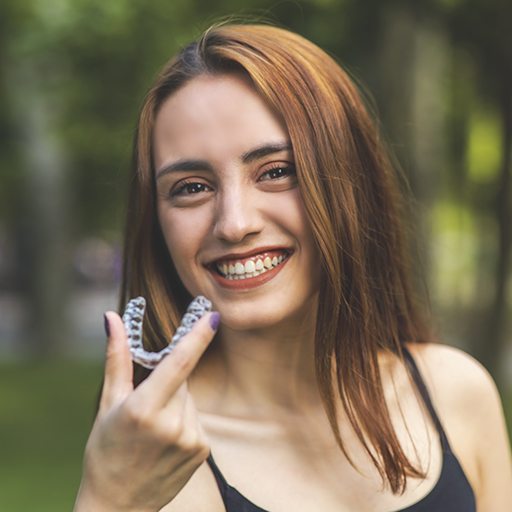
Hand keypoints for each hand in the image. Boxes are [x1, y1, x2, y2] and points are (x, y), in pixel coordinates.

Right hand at [74, 309, 218, 511]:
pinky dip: (184, 420)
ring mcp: (191, 439)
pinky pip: (197, 418)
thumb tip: (112, 318)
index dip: (198, 336)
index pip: (179, 363)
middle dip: (169, 382)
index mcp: (144, 409)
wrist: (117, 505)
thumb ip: (117, 357)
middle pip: (182, 380)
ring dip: (176, 403)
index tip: (213, 315)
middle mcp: (172, 424)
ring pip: (190, 399)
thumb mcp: (108, 403)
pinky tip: (167, 441)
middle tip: (147, 404)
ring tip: (154, 429)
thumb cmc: (105, 450)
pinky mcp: (203, 450)